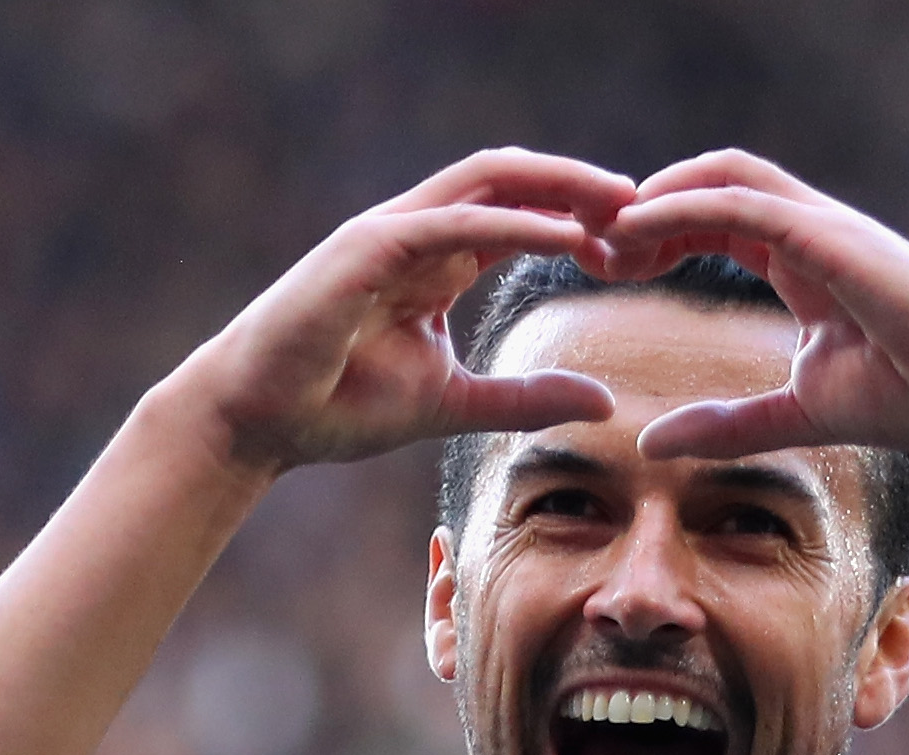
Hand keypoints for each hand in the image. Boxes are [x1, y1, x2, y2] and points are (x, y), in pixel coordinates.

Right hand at [170, 149, 635, 475]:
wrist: (259, 421)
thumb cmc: (338, 407)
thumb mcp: (455, 404)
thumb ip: (526, 398)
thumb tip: (603, 399)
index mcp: (437, 259)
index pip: (520, 215)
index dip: (581, 217)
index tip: (641, 241)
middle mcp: (418, 232)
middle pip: (513, 180)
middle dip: (582, 184)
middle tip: (649, 204)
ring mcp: (391, 231)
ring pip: (489, 181)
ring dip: (561, 188)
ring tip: (622, 205)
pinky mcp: (369, 246)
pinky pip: (456, 221)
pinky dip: (516, 224)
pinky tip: (569, 237)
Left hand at [603, 151, 908, 459]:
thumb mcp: (797, 413)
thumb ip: (728, 425)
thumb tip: (652, 445)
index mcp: (799, 259)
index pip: (712, 219)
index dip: (654, 233)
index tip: (606, 266)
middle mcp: (807, 229)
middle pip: (707, 183)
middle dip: (643, 204)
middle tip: (588, 243)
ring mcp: (822, 225)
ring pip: (722, 177)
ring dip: (656, 195)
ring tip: (604, 232)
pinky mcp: (832, 236)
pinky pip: (745, 204)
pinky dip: (686, 205)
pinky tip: (639, 226)